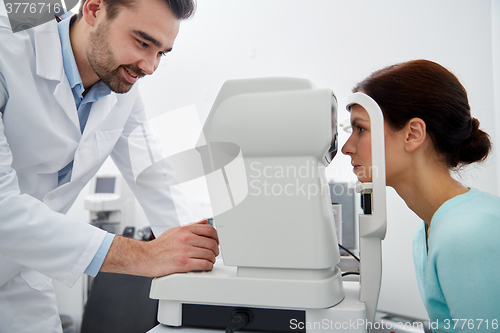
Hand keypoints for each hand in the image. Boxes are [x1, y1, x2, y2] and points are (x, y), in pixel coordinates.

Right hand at [100, 219, 218, 276]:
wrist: (146, 257)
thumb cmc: (160, 245)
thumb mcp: (175, 230)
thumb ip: (191, 226)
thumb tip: (204, 220)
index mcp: (185, 229)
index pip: (210, 229)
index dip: (217, 237)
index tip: (216, 242)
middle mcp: (186, 238)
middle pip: (212, 243)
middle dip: (215, 250)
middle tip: (214, 253)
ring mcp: (185, 251)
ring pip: (209, 254)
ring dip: (212, 259)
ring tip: (209, 261)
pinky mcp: (183, 264)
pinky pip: (204, 264)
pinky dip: (208, 266)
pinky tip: (205, 266)